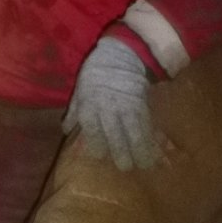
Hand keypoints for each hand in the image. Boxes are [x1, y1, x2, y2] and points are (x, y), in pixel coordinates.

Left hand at [63, 37, 159, 170]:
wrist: (120, 54)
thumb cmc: (96, 72)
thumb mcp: (80, 89)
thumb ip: (74, 111)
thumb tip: (66, 130)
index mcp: (89, 105)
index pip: (92, 131)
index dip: (97, 146)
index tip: (101, 158)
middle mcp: (107, 108)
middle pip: (114, 135)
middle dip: (120, 153)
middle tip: (126, 168)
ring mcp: (126, 106)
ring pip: (133, 132)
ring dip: (140, 150)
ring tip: (145, 165)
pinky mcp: (142, 103)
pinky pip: (147, 124)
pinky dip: (151, 138)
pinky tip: (156, 149)